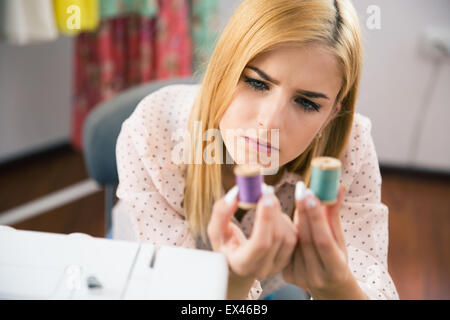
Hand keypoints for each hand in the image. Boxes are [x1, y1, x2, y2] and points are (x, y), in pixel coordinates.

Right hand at [208, 184, 297, 280]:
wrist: (237, 262)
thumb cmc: (225, 243)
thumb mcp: (215, 230)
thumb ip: (221, 213)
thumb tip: (235, 195)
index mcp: (242, 263)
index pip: (260, 243)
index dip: (265, 219)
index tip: (264, 196)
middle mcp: (262, 269)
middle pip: (276, 237)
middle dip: (273, 211)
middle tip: (267, 190)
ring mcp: (277, 266)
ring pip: (288, 237)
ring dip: (279, 215)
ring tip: (267, 202)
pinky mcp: (288, 259)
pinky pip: (294, 237)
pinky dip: (286, 221)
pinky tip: (274, 213)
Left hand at [283, 183, 366, 298]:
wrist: (328, 284)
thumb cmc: (336, 256)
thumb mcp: (339, 239)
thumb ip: (334, 215)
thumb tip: (339, 187)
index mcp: (336, 269)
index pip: (324, 240)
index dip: (317, 217)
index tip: (311, 195)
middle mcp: (317, 276)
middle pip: (306, 239)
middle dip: (303, 212)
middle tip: (301, 190)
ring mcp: (300, 278)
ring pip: (294, 242)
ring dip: (293, 218)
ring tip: (296, 200)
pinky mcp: (288, 275)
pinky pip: (285, 248)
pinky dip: (286, 230)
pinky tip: (285, 216)